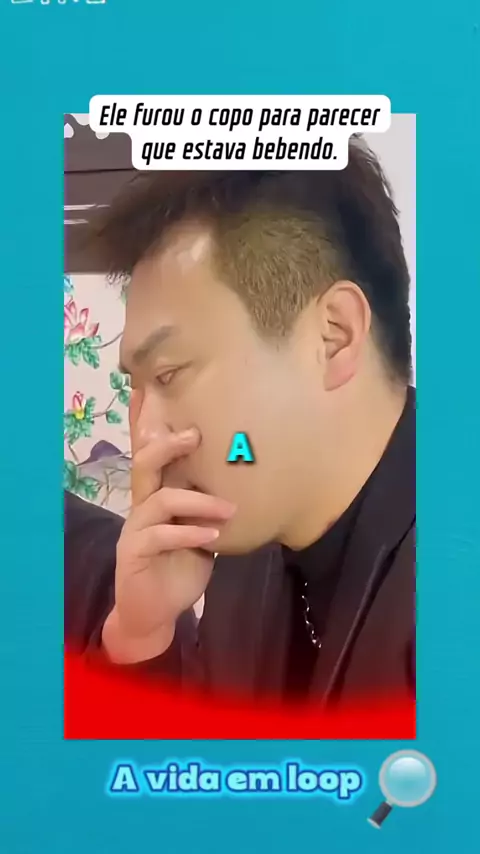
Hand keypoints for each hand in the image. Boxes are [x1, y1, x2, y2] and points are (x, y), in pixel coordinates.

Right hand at [102, 390, 235, 663]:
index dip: (149, 422)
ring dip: (197, 501)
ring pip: (158, 499)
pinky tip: (213, 536)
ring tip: (229, 509)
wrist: (155, 612)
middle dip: (167, 444)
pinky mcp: (135, 554)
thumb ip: (210, 504)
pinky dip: (189, 533)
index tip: (153, 390)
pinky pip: (160, 535)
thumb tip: (245, 476)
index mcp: (157, 495)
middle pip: (144, 463)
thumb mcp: (199, 529)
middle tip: (195, 435)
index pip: (151, 453)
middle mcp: (142, 505)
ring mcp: (135, 529)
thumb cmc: (180, 565)